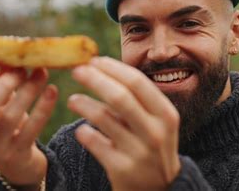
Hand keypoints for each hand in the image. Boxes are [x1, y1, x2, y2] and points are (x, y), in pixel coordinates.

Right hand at [0, 63, 57, 184]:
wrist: (20, 163)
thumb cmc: (7, 125)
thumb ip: (0, 82)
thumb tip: (12, 50)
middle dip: (2, 85)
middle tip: (21, 69)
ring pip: (10, 117)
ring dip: (28, 90)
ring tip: (42, 73)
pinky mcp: (18, 155)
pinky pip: (32, 129)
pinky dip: (44, 107)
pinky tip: (52, 90)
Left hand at [68, 57, 180, 190]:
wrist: (159, 190)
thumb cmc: (151, 145)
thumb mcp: (155, 122)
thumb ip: (135, 99)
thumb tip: (100, 66)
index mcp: (166, 114)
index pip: (137, 82)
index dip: (112, 68)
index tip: (93, 59)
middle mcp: (155, 131)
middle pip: (120, 96)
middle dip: (94, 79)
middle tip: (76, 70)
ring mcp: (139, 152)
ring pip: (104, 118)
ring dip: (83, 104)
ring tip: (72, 100)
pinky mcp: (122, 169)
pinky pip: (94, 142)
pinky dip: (84, 132)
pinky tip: (82, 130)